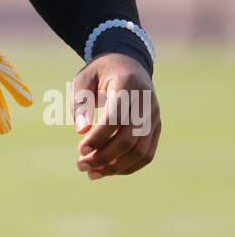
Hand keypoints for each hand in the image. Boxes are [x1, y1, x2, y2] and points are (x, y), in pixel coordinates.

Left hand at [71, 53, 160, 179]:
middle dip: (103, 157)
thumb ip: (81, 102)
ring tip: (91, 173)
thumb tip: (81, 131)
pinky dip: (128, 167)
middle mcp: (146, 102)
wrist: (129, 64)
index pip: (116, 117)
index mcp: (127, 85)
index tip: (80, 150)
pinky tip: (107, 170)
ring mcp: (154, 116)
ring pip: (140, 151)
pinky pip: (147, 154)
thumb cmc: (101, 72)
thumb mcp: (84, 78)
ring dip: (115, 167)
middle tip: (80, 165)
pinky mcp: (157, 128)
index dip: (99, 137)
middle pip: (129, 138)